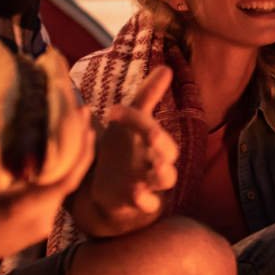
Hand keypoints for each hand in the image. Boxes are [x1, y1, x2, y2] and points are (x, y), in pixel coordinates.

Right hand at [0, 110, 94, 269]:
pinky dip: (52, 179)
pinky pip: (51, 200)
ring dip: (65, 163)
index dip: (82, 147)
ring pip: (60, 189)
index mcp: (23, 206)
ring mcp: (40, 229)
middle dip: (77, 148)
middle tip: (78, 116)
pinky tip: (45, 162)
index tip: (85, 119)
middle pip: (69, 179)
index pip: (68, 175)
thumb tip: (7, 120)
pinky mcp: (37, 232)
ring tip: (65, 133)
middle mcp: (40, 220)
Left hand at [83, 66, 178, 221]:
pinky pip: (150, 204)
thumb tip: (167, 67)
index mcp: (154, 142)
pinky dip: (145, 199)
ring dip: (161, 171)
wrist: (107, 196)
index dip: (135, 118)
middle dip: (160, 142)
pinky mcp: (141, 206)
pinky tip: (137, 193)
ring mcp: (151, 185)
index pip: (152, 126)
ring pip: (166, 178)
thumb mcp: (128, 126)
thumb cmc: (122, 157)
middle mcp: (157, 162)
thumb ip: (146, 98)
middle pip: (167, 152)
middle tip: (150, 134)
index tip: (111, 110)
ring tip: (154, 167)